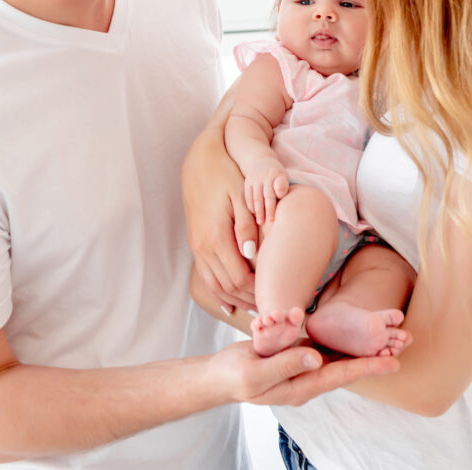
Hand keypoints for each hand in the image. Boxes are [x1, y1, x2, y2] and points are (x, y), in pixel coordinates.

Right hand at [182, 125, 257, 311]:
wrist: (199, 162)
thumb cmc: (226, 175)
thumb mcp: (240, 195)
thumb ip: (246, 226)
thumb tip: (252, 254)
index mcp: (215, 236)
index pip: (238, 278)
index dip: (257, 291)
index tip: (276, 296)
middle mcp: (202, 246)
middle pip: (228, 287)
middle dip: (250, 300)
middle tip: (272, 309)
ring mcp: (196, 247)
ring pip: (215, 286)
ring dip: (236, 300)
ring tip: (257, 309)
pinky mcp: (195, 245)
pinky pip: (205, 277)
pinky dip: (219, 293)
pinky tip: (230, 304)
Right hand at [209, 340, 398, 406]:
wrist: (219, 377)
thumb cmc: (234, 376)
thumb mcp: (256, 372)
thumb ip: (285, 364)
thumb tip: (315, 358)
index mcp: (300, 386)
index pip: (339, 375)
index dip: (366, 367)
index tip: (392, 362)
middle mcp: (307, 378)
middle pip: (346, 368)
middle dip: (373, 358)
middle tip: (402, 347)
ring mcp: (302, 367)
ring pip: (338, 358)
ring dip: (361, 349)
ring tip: (387, 340)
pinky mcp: (296, 355)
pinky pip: (323, 348)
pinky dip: (341, 341)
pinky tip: (356, 334)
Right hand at [244, 158, 288, 224]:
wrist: (260, 160)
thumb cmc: (276, 174)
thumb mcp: (283, 176)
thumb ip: (283, 186)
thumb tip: (279, 194)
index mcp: (276, 175)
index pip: (276, 191)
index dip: (275, 205)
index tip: (275, 217)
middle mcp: (264, 176)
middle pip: (265, 196)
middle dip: (267, 210)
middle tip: (269, 222)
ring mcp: (254, 178)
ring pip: (256, 197)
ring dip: (258, 210)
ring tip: (261, 222)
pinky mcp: (247, 182)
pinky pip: (248, 195)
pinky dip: (251, 205)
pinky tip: (254, 214)